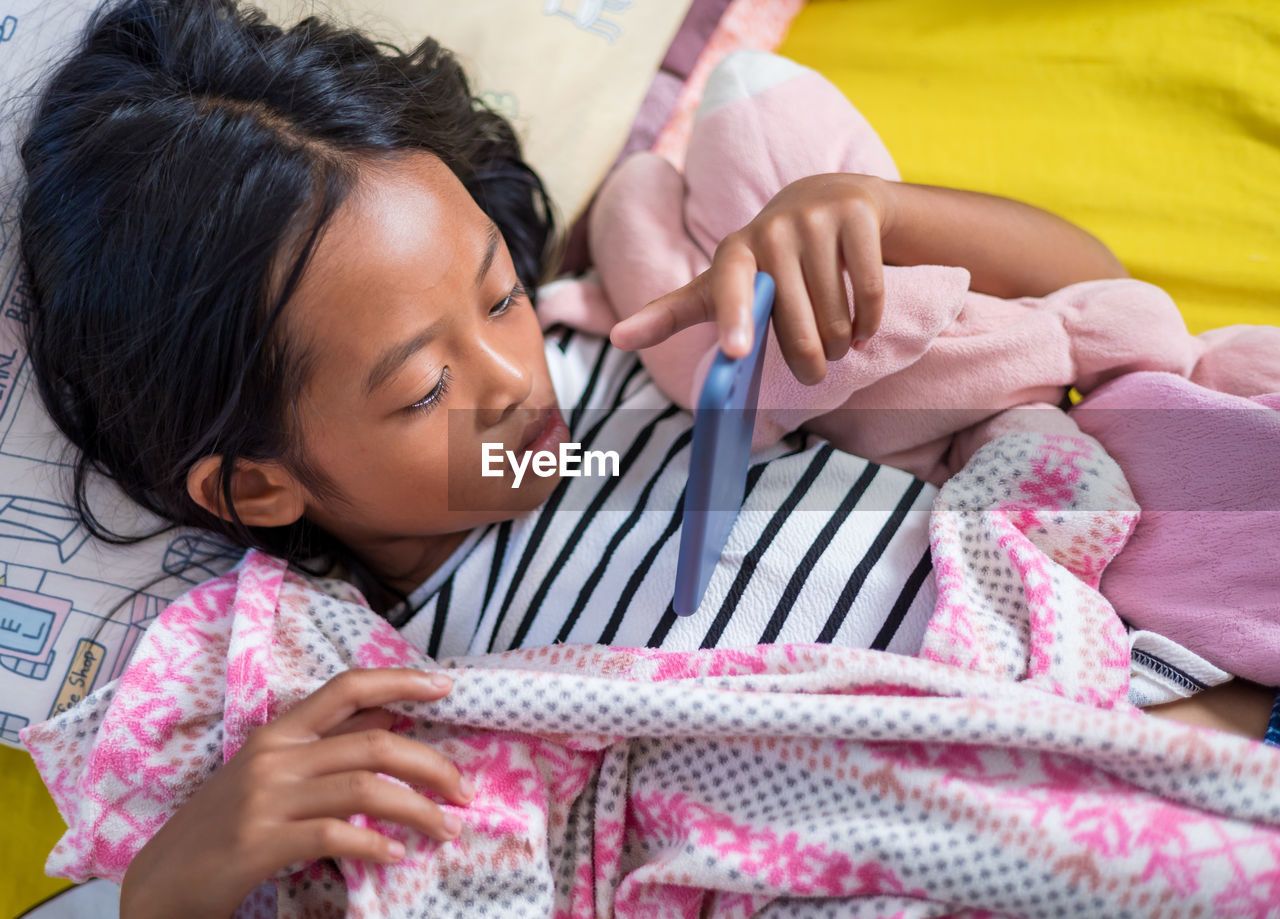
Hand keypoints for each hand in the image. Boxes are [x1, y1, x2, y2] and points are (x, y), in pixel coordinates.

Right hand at [119, 668, 471, 918]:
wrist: (159, 884)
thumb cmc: (223, 827)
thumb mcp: (270, 775)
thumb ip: (325, 747)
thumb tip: (390, 720)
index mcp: (278, 732)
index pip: (347, 687)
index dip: (400, 681)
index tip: (446, 687)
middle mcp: (274, 756)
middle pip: (374, 743)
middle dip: (432, 765)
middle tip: (465, 791)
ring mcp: (266, 798)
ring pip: (364, 788)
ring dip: (418, 810)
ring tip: (447, 829)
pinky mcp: (260, 842)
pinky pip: (335, 835)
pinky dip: (374, 844)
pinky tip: (396, 855)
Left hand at [609, 173, 892, 384]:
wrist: (833, 201)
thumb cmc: (769, 260)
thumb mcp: (719, 283)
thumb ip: (672, 313)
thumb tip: (618, 339)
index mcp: (733, 252)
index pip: (727, 292)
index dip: (732, 321)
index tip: (735, 351)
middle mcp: (770, 229)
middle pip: (795, 328)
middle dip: (811, 361)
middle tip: (816, 367)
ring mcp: (814, 218)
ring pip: (836, 317)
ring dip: (843, 345)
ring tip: (840, 340)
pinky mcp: (856, 212)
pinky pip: (869, 295)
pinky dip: (871, 324)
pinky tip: (865, 328)